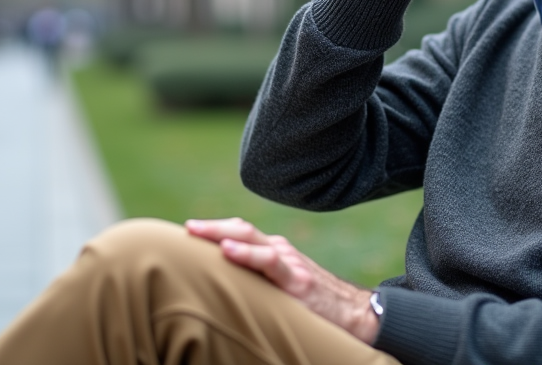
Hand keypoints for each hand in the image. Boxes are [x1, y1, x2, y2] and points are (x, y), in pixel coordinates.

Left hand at [185, 218, 378, 343]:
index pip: (239, 232)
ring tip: (195, 231)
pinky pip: (269, 262)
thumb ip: (260, 282)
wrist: (356, 315)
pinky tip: (228, 251)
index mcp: (274, 252)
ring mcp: (289, 262)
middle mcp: (280, 251)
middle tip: (185, 228)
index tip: (187, 231)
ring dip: (220, 233)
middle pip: (240, 228)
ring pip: (250, 237)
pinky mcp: (298, 280)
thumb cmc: (316, 306)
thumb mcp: (283, 289)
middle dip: (210, 227)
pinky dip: (247, 253)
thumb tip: (222, 290)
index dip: (213, 229)